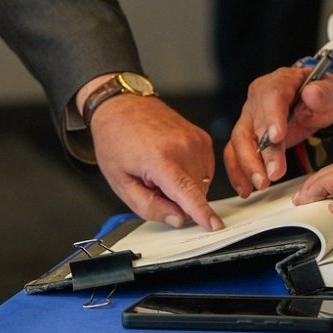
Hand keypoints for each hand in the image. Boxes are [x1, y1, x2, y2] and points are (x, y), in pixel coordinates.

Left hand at [89, 94, 222, 230]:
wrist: (122, 106)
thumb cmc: (117, 141)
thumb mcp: (121, 183)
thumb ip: (149, 206)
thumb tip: (177, 218)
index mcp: (159, 158)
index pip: (186, 192)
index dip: (202, 212)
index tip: (215, 226)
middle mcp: (183, 147)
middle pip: (195, 193)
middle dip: (178, 200)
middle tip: (153, 184)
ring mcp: (196, 140)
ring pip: (202, 184)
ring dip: (186, 187)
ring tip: (161, 170)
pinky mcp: (203, 137)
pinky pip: (205, 170)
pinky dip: (191, 174)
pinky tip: (172, 163)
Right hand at [222, 65, 332, 196]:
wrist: (316, 100)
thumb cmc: (322, 95)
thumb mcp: (331, 92)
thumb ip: (323, 93)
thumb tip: (312, 93)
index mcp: (279, 82)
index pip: (271, 97)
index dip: (272, 117)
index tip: (277, 138)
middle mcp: (258, 99)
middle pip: (252, 124)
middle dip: (260, 153)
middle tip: (272, 175)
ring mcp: (250, 117)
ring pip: (239, 141)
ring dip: (247, 165)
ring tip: (260, 185)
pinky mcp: (248, 135)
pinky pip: (235, 152)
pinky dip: (239, 171)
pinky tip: (246, 187)